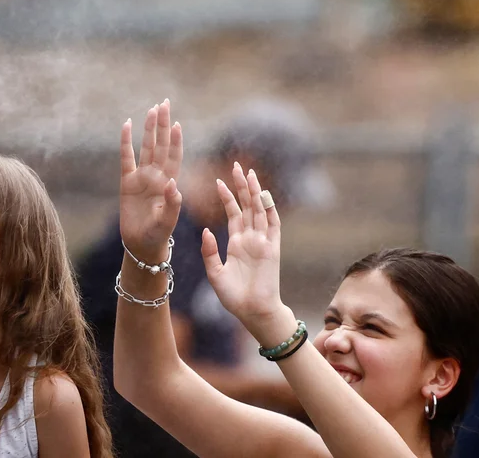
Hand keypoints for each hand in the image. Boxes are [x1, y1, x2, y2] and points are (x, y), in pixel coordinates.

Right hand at [119, 99, 183, 261]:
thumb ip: (172, 203)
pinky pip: (126, 158)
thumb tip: (172, 184)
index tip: (176, 123)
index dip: (175, 140)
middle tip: (165, 103)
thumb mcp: (168, 221)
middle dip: (164, 124)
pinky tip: (127, 125)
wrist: (142, 245)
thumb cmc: (159, 235)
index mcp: (169, 183)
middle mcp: (157, 176)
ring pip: (146, 147)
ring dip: (149, 128)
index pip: (174, 156)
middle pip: (161, 144)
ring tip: (152, 109)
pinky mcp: (127, 182)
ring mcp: (142, 177)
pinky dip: (126, 141)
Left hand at [201, 163, 295, 346]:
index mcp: (236, 243)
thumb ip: (209, 252)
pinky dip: (269, 209)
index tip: (218, 181)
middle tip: (237, 165)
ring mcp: (263, 242)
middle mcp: (251, 239)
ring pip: (259, 210)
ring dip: (254, 192)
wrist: (253, 312)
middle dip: (242, 186)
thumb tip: (205, 230)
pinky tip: (264, 194)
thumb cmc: (235, 297)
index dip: (227, 197)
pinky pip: (273, 224)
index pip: (233, 213)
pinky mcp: (273, 248)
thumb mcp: (215, 273)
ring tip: (249, 173)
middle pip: (247, 206)